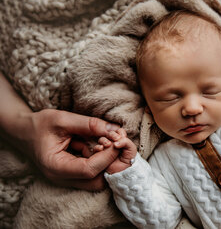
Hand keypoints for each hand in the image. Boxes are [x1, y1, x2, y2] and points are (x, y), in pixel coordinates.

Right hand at [0, 73, 118, 190]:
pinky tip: (100, 141)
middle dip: (111, 161)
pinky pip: (93, 171)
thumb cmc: (39, 124)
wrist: (24, 131)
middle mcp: (61, 177)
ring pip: (97, 178)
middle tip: (116, 141)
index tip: (117, 140)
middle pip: (97, 181)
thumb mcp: (62, 119)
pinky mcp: (73, 173)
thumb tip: (115, 130)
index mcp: (55, 166)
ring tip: (107, 138)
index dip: (107, 156)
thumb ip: (88, 124)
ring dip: (107, 159)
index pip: (89, 170)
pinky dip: (101, 157)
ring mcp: (67, 178)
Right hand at [94, 128, 136, 174]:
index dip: (119, 132)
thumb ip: (125, 142)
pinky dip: (98, 147)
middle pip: (110, 133)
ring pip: (102, 139)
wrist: (123, 172)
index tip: (121, 137)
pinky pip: (96, 148)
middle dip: (112, 135)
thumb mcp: (131, 149)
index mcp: (121, 140)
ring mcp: (106, 148)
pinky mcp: (99, 154)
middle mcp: (113, 142)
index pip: (118, 131)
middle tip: (116, 139)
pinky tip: (101, 149)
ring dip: (104, 140)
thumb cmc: (128, 159)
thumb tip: (115, 142)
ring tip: (108, 145)